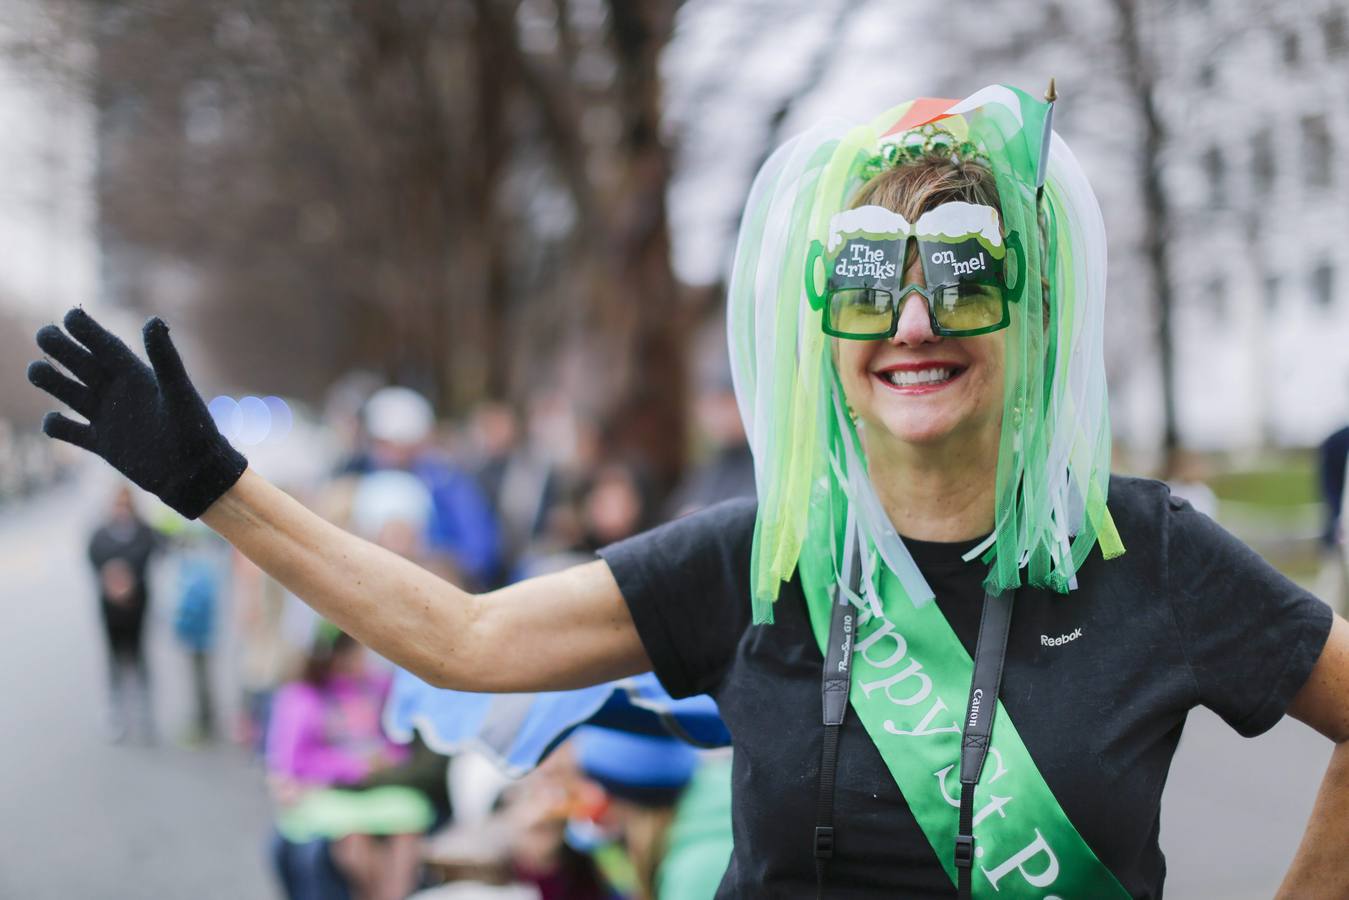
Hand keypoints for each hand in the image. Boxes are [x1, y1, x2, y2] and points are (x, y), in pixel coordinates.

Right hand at [27, 308, 246, 518]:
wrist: (195, 474)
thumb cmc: (194, 430)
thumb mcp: (178, 391)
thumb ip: (165, 358)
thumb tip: (153, 320)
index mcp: (137, 377)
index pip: (106, 347)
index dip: (88, 331)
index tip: (69, 315)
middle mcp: (119, 394)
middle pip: (83, 365)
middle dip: (62, 349)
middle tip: (44, 334)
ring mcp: (109, 419)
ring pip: (71, 394)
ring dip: (52, 381)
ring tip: (35, 370)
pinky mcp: (103, 445)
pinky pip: (72, 432)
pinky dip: (58, 426)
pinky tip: (52, 421)